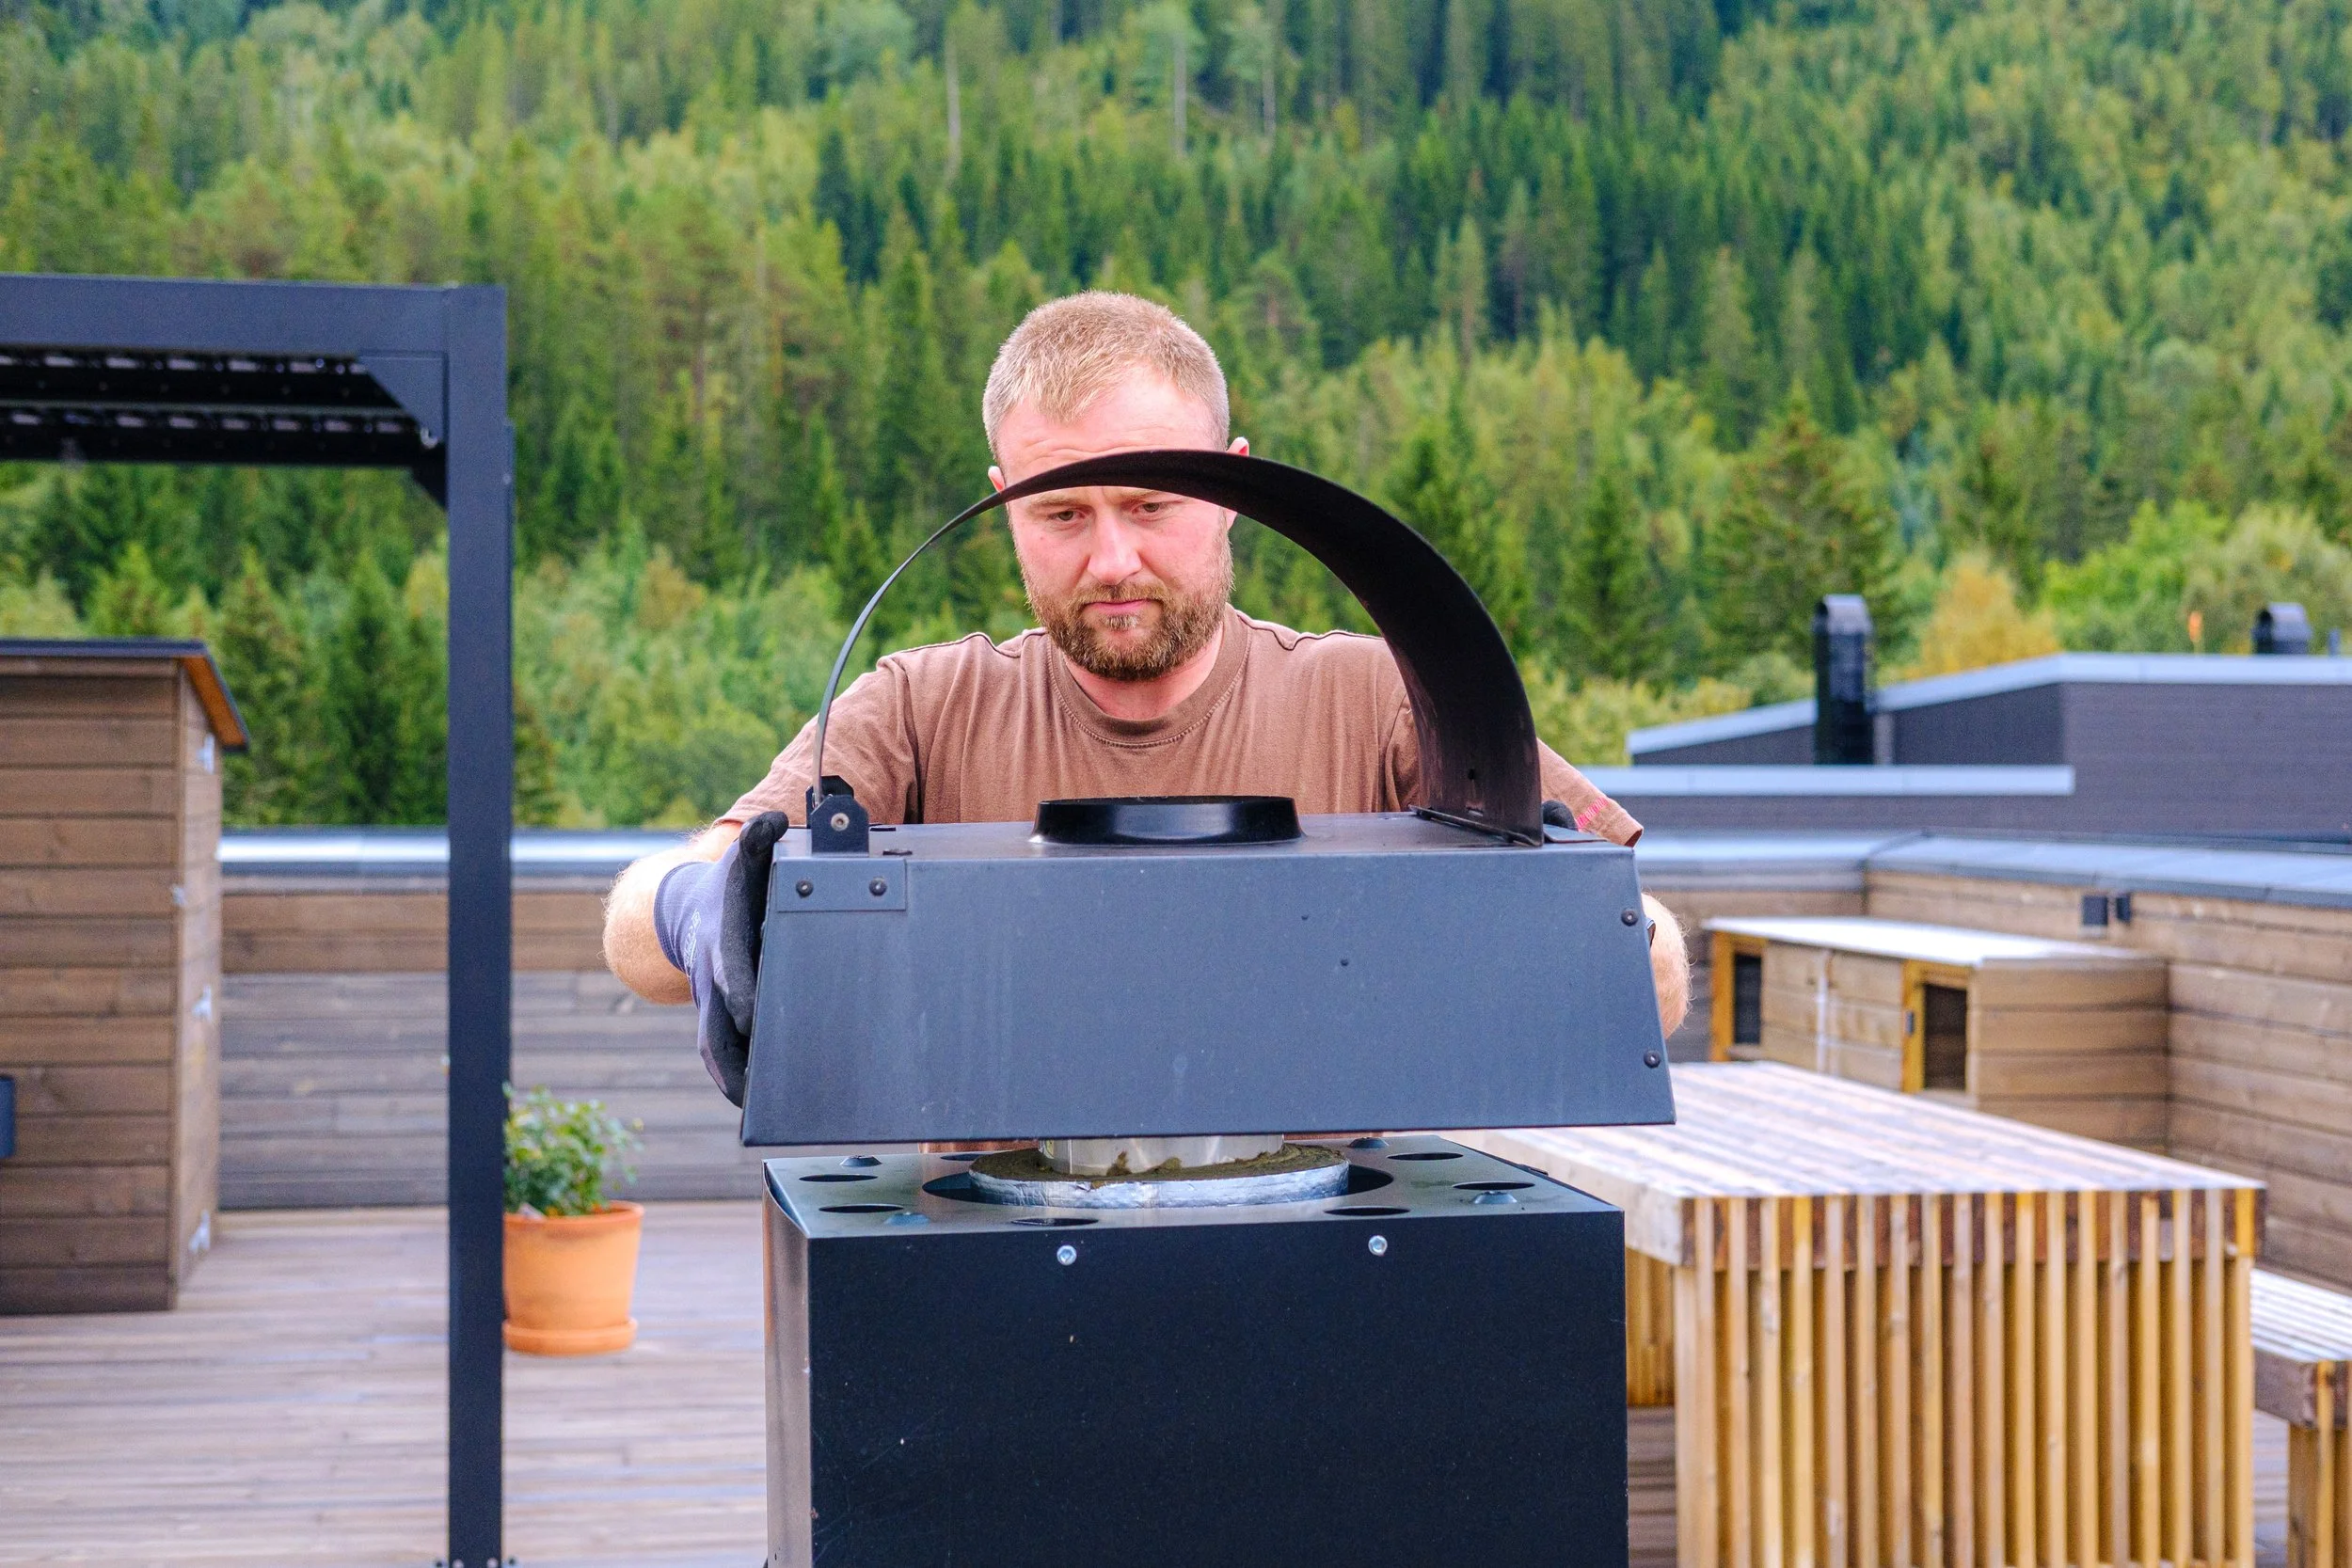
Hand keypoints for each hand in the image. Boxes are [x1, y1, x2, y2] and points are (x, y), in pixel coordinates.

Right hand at [653, 811, 788, 1103]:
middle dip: (732, 1056)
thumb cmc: (730, 886)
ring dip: (731, 1080)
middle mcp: (710, 978)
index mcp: (721, 943)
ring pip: (713, 1048)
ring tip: (758, 1111)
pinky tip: (759, 1105)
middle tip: (756, 1088)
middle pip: (714, 1024)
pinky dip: (734, 1080)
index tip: (755, 1014)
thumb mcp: (743, 860)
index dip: (740, 990)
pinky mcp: (718, 1017)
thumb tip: (775, 819)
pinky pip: (720, 1052)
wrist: (689, 909)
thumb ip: (759, 841)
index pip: (729, 970)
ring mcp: (710, 1002)